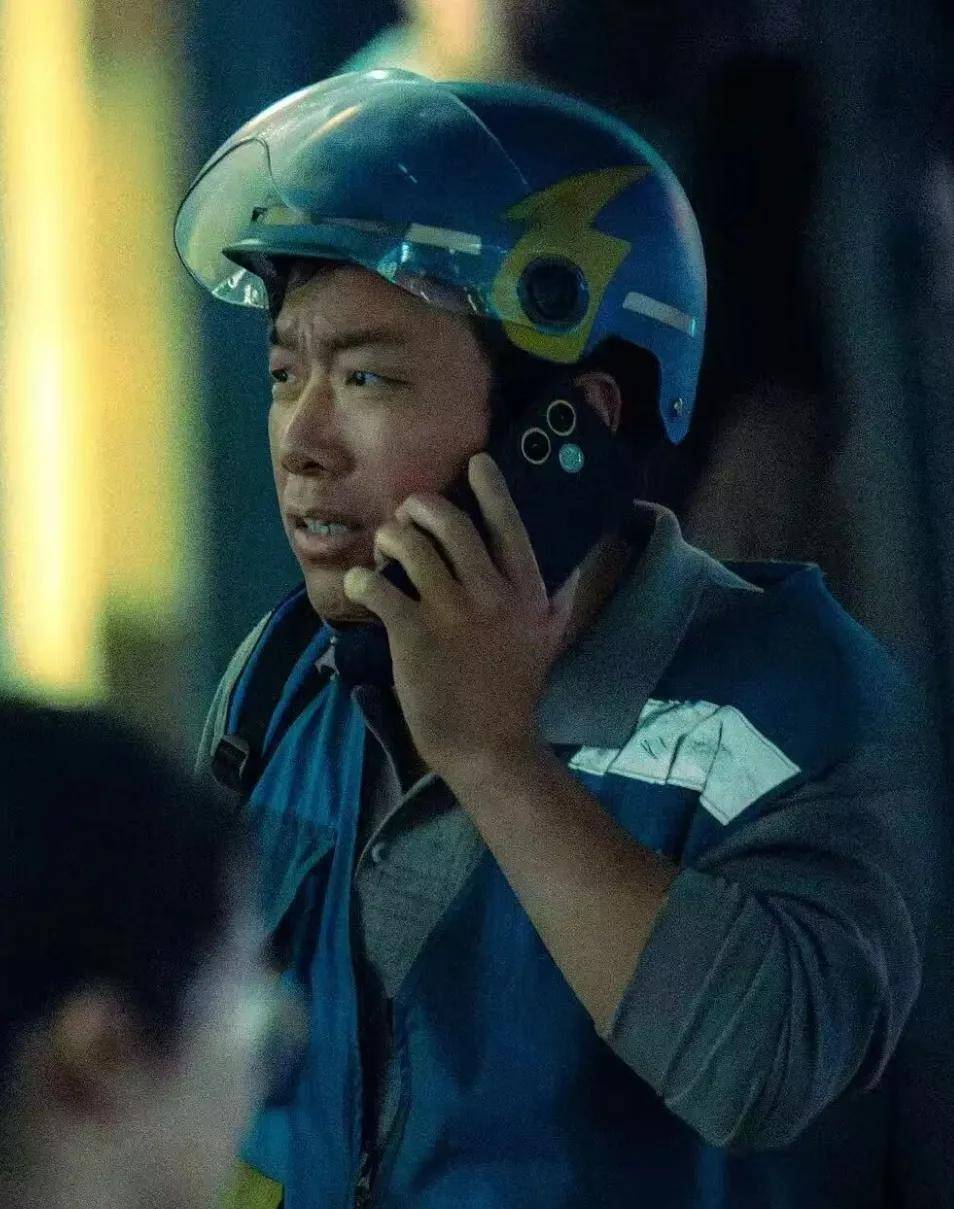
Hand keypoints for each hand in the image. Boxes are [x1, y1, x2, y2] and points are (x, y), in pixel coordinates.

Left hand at [342, 452, 577, 785]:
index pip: (509, 524)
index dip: (490, 488)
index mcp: (527, 591)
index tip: (475, 462)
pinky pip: (377, 587)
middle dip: (420, 506)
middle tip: (408, 512)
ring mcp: (451, 612)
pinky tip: (357, 586)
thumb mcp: (548, 638)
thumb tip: (574, 563)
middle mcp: (492, 592)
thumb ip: (557, 597)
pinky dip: (359, 580)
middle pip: (450, 523)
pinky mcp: (413, 633)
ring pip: (409, 546)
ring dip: (389, 538)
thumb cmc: (515, 691)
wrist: (489, 746)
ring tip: (383, 547)